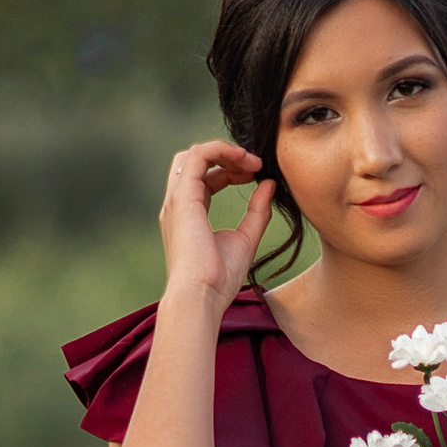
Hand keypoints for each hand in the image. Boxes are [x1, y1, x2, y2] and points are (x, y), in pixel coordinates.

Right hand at [160, 138, 275, 305]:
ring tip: (251, 162)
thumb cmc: (218, 279)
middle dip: (226, 156)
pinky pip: (198, 156)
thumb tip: (268, 184)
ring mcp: (177, 199)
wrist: (201, 296)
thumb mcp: (246, 239)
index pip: (205, 178)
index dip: (230, 170)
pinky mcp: (183, 197)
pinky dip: (220, 149)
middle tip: (254, 166)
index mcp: (189, 215)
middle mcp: (178, 204)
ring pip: (194, 154)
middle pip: (196, 162)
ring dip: (224, 151)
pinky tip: (243, 159)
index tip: (256, 175)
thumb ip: (257, 212)